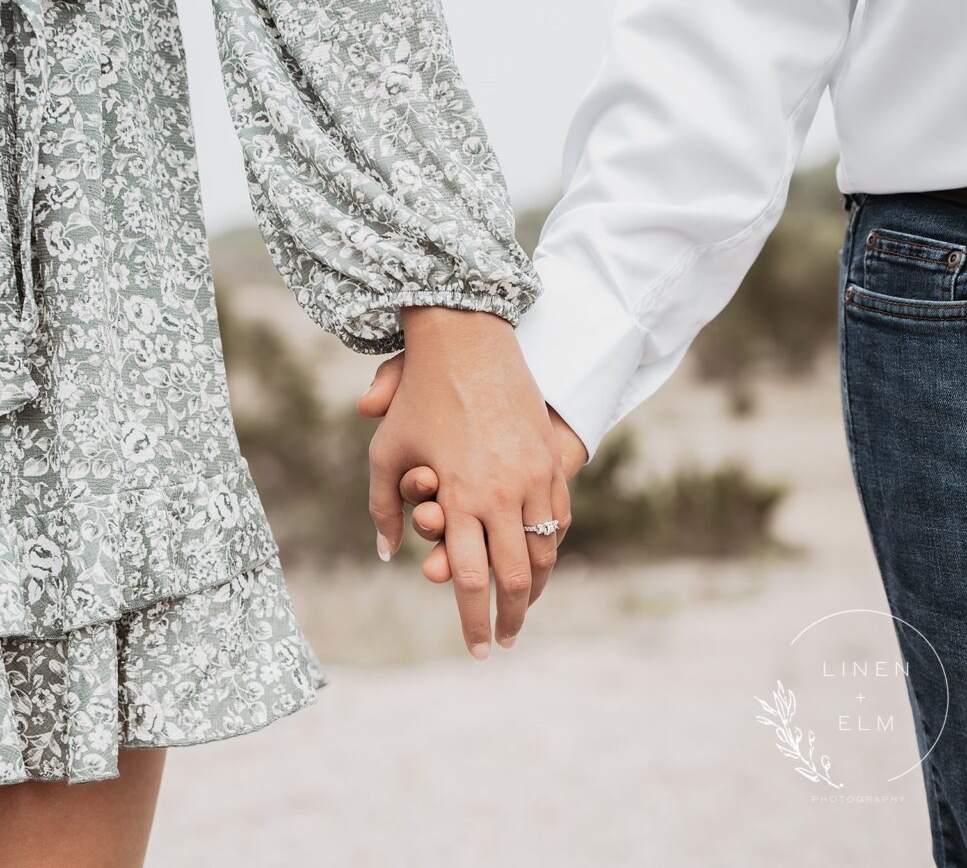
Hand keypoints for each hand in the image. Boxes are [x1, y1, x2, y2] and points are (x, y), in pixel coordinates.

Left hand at [360, 308, 570, 657]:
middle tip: (504, 641)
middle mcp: (500, 493)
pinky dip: (552, 546)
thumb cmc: (419, 397)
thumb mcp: (387, 452)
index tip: (477, 650)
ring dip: (537, 587)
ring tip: (525, 608)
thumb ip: (382, 507)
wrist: (468, 341)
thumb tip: (385, 554)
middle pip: (515, 576)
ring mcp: (532, 476)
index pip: (466, 578)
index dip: (473, 621)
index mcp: (458, 497)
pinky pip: (559, 517)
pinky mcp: (550, 458)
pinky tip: (543, 560)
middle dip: (510, 617)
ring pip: (545, 551)